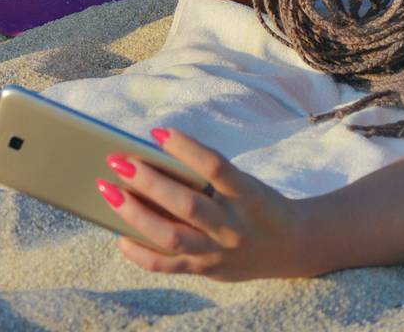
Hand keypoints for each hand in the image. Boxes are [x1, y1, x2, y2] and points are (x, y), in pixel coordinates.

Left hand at [101, 126, 311, 279]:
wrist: (294, 246)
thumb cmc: (257, 203)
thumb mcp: (244, 183)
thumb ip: (207, 175)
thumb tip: (153, 154)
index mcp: (247, 194)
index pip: (216, 166)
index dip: (186, 147)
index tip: (156, 131)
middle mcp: (233, 225)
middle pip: (186, 204)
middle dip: (148, 181)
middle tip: (116, 159)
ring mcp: (219, 252)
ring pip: (172, 236)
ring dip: (136, 214)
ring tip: (108, 190)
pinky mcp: (208, 271)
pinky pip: (168, 266)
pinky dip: (141, 253)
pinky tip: (119, 235)